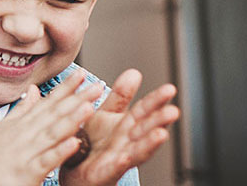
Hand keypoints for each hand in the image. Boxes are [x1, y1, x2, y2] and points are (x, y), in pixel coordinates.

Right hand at [0, 70, 101, 184]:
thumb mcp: (4, 128)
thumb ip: (22, 110)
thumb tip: (34, 90)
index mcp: (23, 125)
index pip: (48, 102)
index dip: (65, 88)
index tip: (82, 74)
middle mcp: (25, 135)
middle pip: (54, 114)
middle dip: (77, 99)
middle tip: (97, 86)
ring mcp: (26, 152)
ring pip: (52, 134)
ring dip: (71, 120)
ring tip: (89, 107)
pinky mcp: (26, 172)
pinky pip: (45, 161)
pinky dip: (59, 151)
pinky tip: (74, 143)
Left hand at [61, 69, 179, 185]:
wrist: (74, 170)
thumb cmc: (91, 144)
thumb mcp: (105, 115)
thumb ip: (120, 97)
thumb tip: (134, 72)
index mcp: (126, 126)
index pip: (143, 110)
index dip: (156, 100)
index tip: (170, 89)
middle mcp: (126, 142)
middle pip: (145, 130)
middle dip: (159, 121)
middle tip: (172, 111)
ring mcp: (119, 158)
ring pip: (137, 150)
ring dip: (149, 143)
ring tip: (161, 134)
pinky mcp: (105, 173)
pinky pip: (114, 168)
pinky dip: (121, 163)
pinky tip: (126, 157)